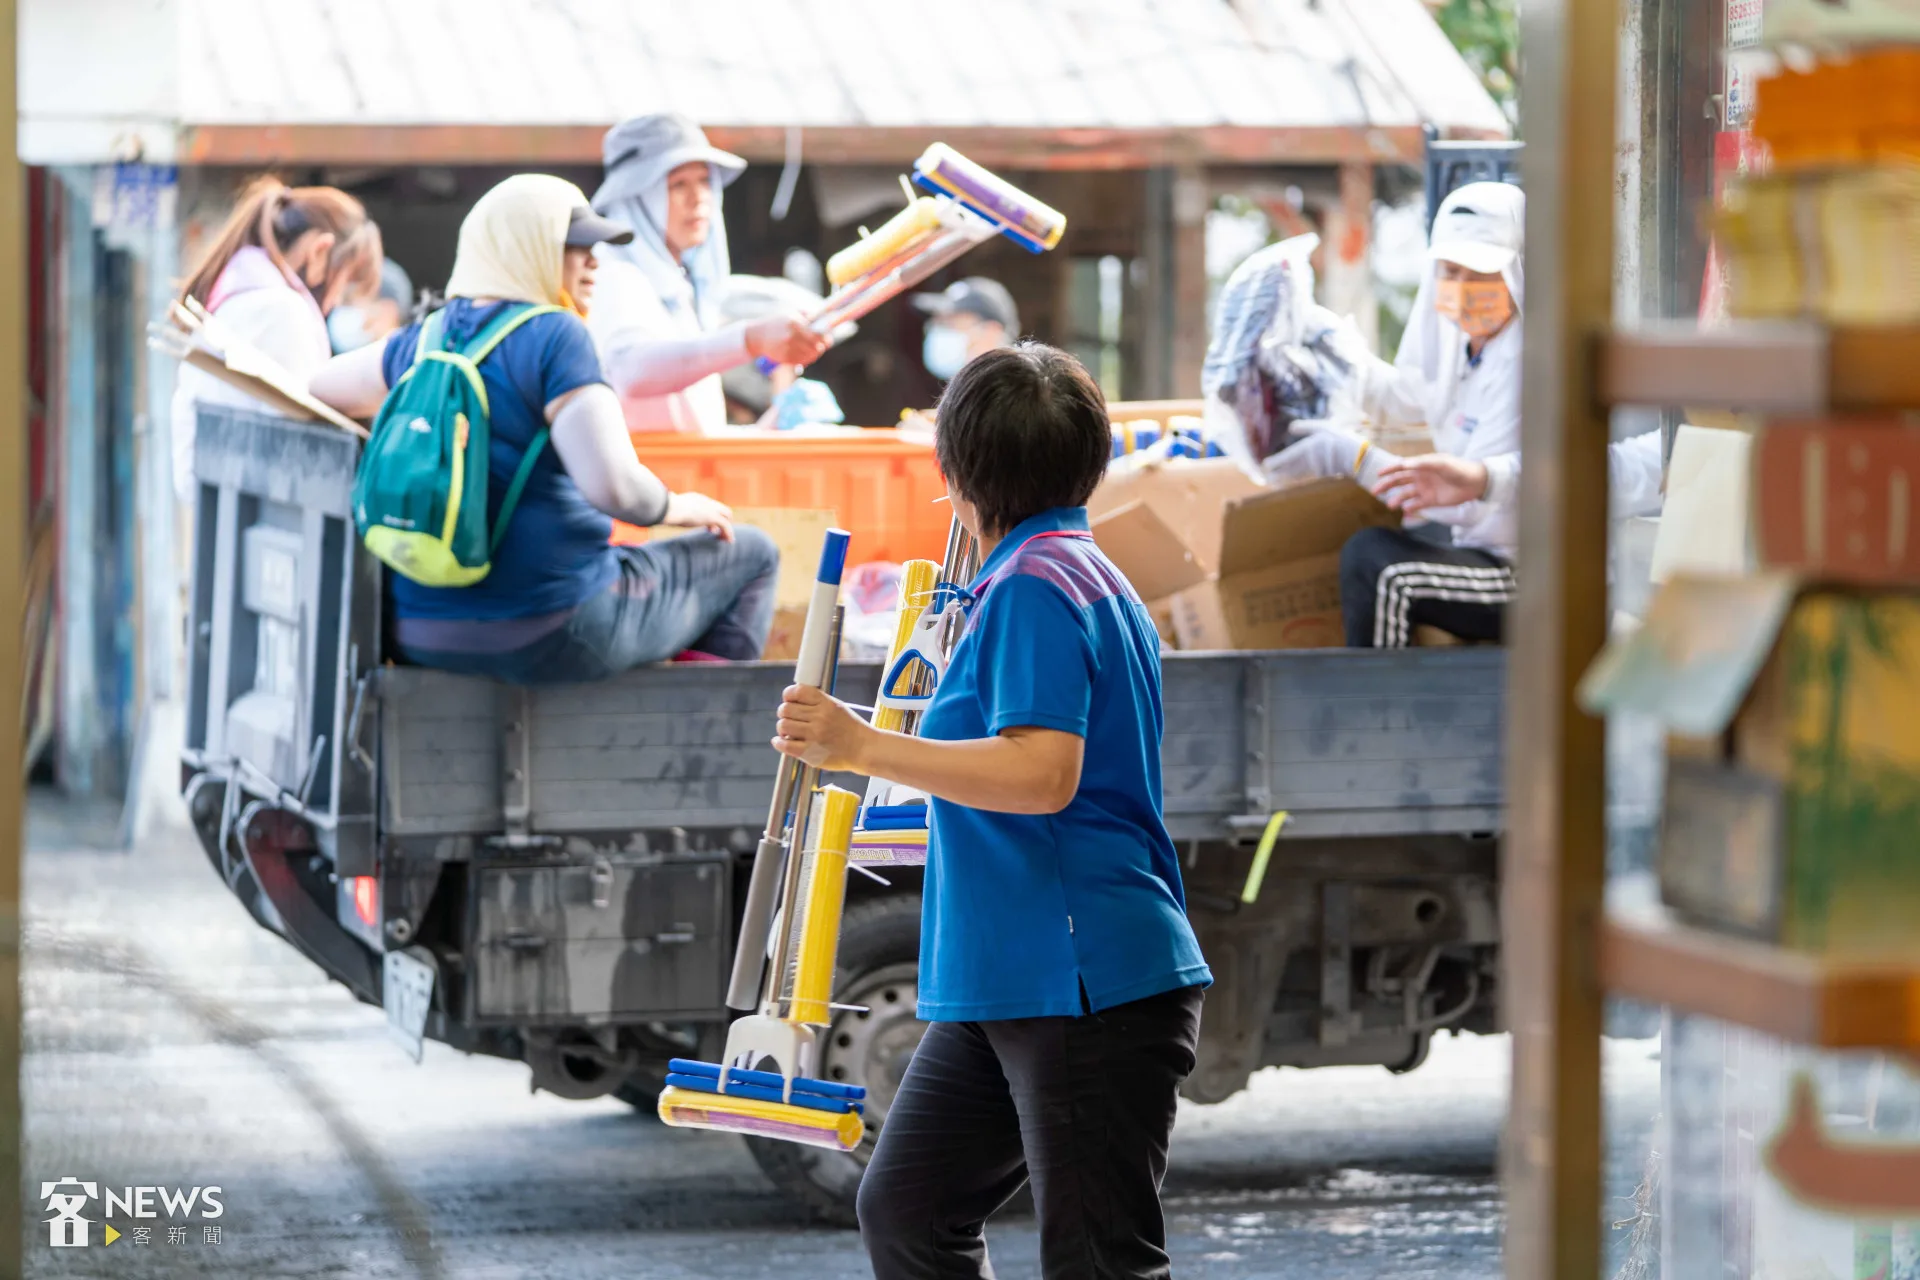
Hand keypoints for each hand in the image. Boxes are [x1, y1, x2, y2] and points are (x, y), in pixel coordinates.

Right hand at [661, 491, 734, 540]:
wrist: (670, 508)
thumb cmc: (665, 510)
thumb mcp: (667, 510)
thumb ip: (667, 511)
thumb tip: (657, 514)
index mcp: (694, 498)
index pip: (708, 505)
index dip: (710, 516)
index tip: (709, 527)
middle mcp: (704, 501)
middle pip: (721, 509)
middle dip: (722, 520)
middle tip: (716, 532)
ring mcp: (710, 508)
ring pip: (727, 516)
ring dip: (727, 528)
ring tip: (725, 539)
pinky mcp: (713, 517)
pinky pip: (726, 526)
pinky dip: (728, 533)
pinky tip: (729, 541)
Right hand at [744, 313, 829, 368]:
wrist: (756, 336)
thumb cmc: (776, 323)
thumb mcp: (790, 313)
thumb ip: (808, 315)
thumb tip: (825, 318)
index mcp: (795, 323)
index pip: (818, 334)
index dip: (826, 338)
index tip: (828, 339)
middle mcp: (792, 336)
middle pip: (816, 347)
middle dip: (822, 347)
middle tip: (823, 345)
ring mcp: (788, 348)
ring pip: (811, 356)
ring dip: (815, 354)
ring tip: (814, 350)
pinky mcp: (785, 358)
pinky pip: (802, 361)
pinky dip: (806, 359)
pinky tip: (805, 354)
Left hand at [773, 685, 871, 772]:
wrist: (864, 749)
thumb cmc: (851, 729)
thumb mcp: (838, 707)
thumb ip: (818, 702)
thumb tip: (794, 700)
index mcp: (826, 704)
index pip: (798, 691)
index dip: (789, 695)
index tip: (789, 700)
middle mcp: (820, 718)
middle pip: (786, 709)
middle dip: (784, 713)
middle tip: (789, 718)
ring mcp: (814, 735)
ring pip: (783, 725)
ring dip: (782, 728)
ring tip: (788, 732)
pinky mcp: (810, 753)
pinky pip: (785, 745)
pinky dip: (779, 742)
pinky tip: (781, 741)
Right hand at [1371, 454, 1489, 514]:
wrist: (1476, 483)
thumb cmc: (1459, 469)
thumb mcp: (1441, 463)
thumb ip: (1423, 463)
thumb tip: (1404, 464)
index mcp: (1421, 465)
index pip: (1401, 467)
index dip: (1389, 470)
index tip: (1378, 474)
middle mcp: (1420, 477)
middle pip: (1399, 481)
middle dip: (1386, 485)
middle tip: (1375, 491)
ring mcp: (1424, 489)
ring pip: (1405, 494)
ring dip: (1396, 499)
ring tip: (1391, 505)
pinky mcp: (1431, 501)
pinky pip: (1416, 505)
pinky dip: (1410, 507)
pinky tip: (1406, 510)